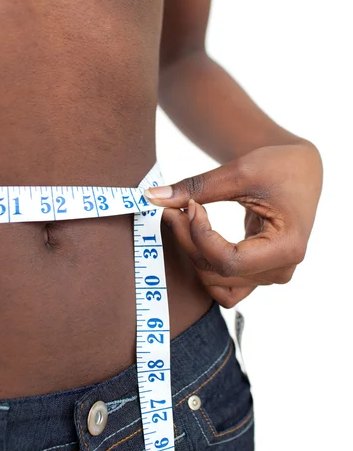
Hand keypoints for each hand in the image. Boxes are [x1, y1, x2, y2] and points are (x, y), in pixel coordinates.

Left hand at [144, 142, 322, 307]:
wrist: (299, 170)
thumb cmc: (277, 166)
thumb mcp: (240, 171)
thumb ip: (196, 187)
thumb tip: (150, 197)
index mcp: (287, 247)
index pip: (227, 260)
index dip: (198, 235)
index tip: (188, 206)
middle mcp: (281, 269)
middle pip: (218, 272)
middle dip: (188, 241)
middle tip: (171, 209)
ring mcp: (270, 275)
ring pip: (217, 283)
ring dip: (192, 254)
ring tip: (182, 220)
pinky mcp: (258, 273)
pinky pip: (224, 284)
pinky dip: (204, 265)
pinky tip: (196, 236)